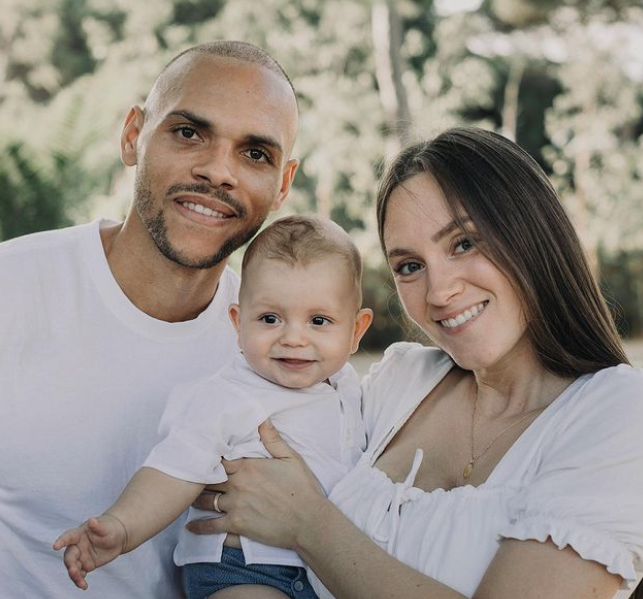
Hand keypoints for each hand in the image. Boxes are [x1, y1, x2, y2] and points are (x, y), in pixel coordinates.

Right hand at [53, 514, 126, 588]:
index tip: (55, 546)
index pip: (68, 537)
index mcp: (79, 534)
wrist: (117, 537)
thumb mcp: (105, 527)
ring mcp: (80, 557)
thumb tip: (91, 520)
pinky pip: (80, 574)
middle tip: (74, 570)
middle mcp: (77, 546)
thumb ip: (97, 525)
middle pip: (69, 556)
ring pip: (73, 567)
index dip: (61, 541)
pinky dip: (80, 581)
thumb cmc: (109, 528)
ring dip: (74, 575)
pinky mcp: (86, 565)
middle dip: (70, 564)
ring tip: (81, 583)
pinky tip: (84, 586)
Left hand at [189, 419, 325, 549]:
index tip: (200, 451)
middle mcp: (237, 485)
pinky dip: (199, 527)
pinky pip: (212, 527)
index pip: (219, 457)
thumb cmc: (302, 488)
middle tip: (187, 474)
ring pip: (206, 501)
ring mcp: (235, 507)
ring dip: (196, 499)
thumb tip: (261, 418)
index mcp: (248, 467)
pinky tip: (191, 527)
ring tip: (188, 496)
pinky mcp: (237, 527)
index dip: (208, 454)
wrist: (309, 521)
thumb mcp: (291, 458)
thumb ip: (273, 439)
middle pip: (208, 478)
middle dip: (198, 476)